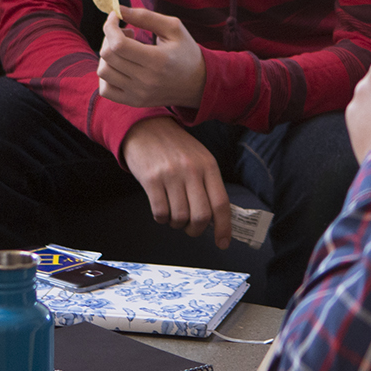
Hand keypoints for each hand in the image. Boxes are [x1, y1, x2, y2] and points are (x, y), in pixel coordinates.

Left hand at [96, 4, 206, 109]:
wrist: (198, 83)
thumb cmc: (185, 51)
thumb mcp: (173, 28)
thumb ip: (145, 16)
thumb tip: (118, 9)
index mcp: (157, 60)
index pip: (118, 44)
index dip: (110, 26)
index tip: (115, 16)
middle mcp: (146, 80)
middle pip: (108, 56)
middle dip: (108, 37)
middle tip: (123, 32)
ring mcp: (138, 94)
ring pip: (103, 72)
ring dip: (107, 56)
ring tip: (123, 50)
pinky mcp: (134, 102)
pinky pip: (105, 90)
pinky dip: (106, 75)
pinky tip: (119, 66)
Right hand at [121, 117, 231, 247]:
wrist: (146, 128)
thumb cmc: (175, 147)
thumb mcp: (199, 158)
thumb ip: (209, 184)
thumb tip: (217, 218)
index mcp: (209, 166)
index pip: (221, 203)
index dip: (224, 227)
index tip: (223, 243)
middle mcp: (192, 170)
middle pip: (201, 216)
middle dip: (196, 230)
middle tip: (191, 229)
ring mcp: (171, 175)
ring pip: (180, 217)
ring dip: (177, 224)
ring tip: (173, 214)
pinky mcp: (151, 179)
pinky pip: (160, 212)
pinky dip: (162, 219)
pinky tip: (161, 210)